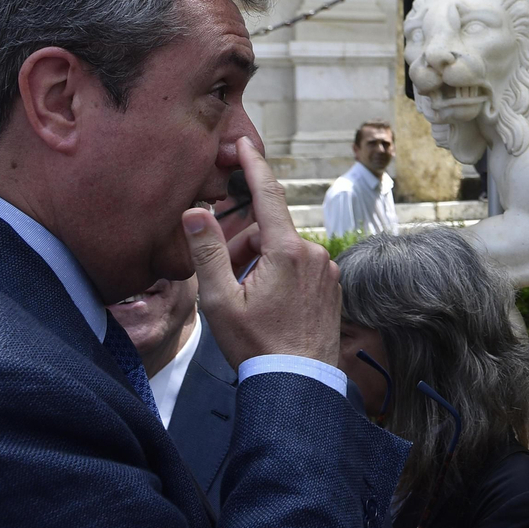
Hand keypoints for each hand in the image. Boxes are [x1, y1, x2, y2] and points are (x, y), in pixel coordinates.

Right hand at [184, 137, 341, 367]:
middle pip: (270, 231)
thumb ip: (207, 252)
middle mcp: (315, 255)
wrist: (299, 385)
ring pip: (284, 252)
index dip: (252, 164)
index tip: (243, 142)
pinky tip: (268, 307)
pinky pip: (300, 269)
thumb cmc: (257, 347)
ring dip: (260, 264)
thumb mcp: (220, 300)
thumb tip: (195, 212)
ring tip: (248, 303)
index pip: (268, 194)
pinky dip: (279, 277)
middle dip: (244, 246)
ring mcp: (328, 272)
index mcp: (288, 252)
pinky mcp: (333, 288)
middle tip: (228, 281)